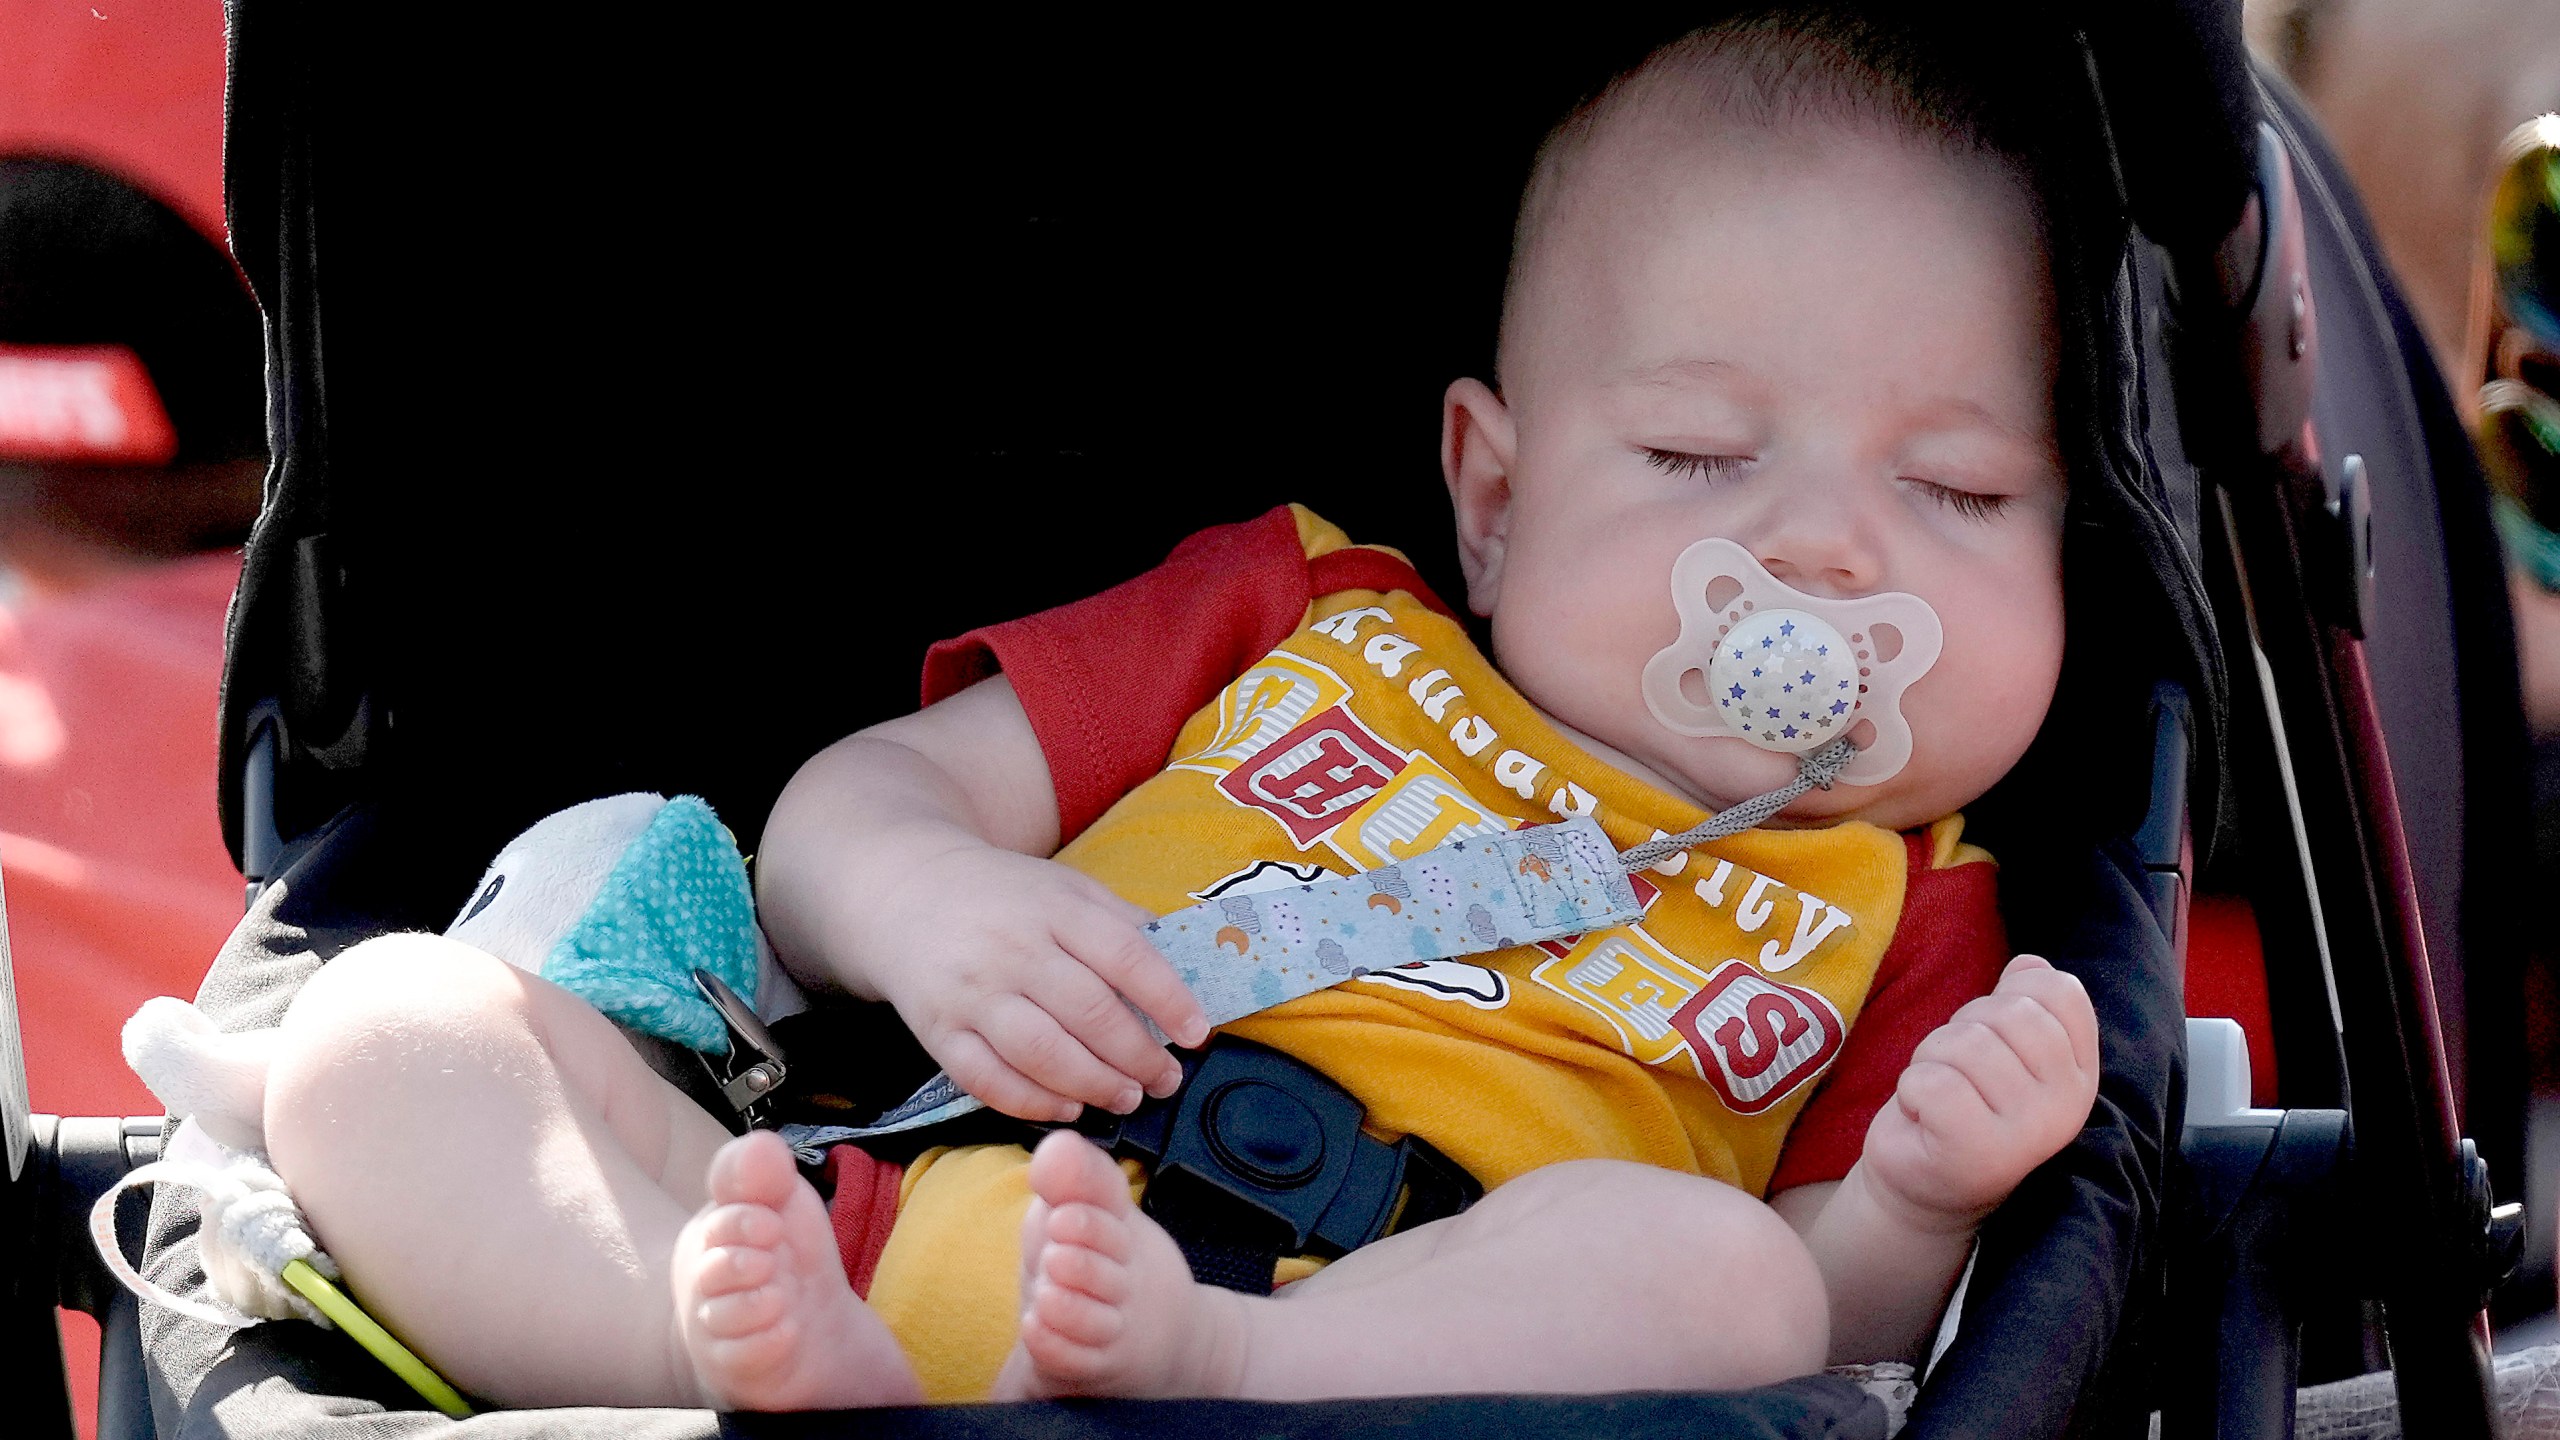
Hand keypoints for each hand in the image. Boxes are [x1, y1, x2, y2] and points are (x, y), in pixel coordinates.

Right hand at [857, 842, 1210, 1123]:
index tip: (1197, 1032)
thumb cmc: (1006, 898)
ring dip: (1095, 1085)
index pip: (1124, 956)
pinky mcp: (938, 1032)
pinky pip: (988, 1080)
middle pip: (1089, 1013)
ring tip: (1127, 1097)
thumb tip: (1187, 969)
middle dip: (1139, 1057)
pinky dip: (1033, 1102)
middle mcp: (1011, 949)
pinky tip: (1068, 1106)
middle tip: (1165, 1079)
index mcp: (1054, 908)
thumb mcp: (1067, 888)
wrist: (906, 893)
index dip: (1169, 999)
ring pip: (1043, 1054)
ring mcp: (971, 993)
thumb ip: (1124, 924)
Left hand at [1855, 955, 2098, 1230]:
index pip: (2059, 990)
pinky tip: (1925, 1118)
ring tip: (1940, 1099)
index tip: (1995, 1041)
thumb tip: (2032, 964)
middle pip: (2007, 1012)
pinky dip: (1912, 1091)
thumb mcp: (2003, 1049)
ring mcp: (2029, 1132)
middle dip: (1962, 1031)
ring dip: (1932, 1061)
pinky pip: (1932, 1082)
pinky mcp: (1978, 1152)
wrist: (1928, 1188)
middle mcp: (2068, 1104)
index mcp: (2082, 1074)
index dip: (2008, 997)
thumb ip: (2025, 1003)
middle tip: (1958, 1075)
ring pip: (1966, 1044)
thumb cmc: (1964, 1107)